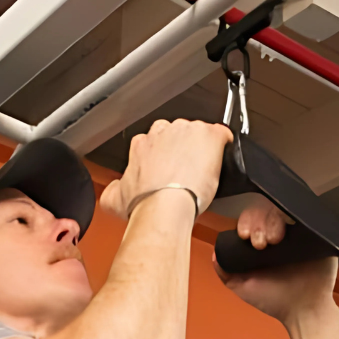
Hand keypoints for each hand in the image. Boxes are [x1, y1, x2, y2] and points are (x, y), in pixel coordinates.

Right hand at [99, 117, 231, 218]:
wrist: (164, 206)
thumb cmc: (144, 204)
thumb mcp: (116, 200)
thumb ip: (114, 190)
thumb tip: (114, 192)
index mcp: (142, 144)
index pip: (157, 141)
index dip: (165, 156)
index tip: (170, 169)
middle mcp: (163, 132)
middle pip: (178, 135)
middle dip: (184, 150)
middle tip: (188, 173)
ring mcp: (187, 132)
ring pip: (198, 134)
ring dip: (202, 150)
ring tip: (205, 173)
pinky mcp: (209, 135)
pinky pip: (221, 134)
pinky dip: (224, 145)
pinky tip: (223, 159)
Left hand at [218, 200, 338, 319]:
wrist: (305, 310)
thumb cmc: (277, 301)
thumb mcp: (244, 287)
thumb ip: (226, 272)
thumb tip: (215, 253)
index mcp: (262, 241)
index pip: (251, 219)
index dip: (246, 223)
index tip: (244, 236)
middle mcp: (279, 233)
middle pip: (265, 210)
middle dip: (258, 222)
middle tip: (260, 242)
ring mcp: (297, 231)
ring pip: (282, 209)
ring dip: (272, 221)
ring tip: (274, 240)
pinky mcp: (315, 231)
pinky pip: (304, 213)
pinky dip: (293, 213)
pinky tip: (288, 229)